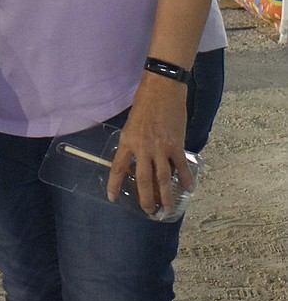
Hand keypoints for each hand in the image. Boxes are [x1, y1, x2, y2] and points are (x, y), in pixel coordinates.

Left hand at [107, 74, 192, 215]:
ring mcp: (160, 148)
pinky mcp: (176, 145)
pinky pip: (181, 167)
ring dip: (166, 196)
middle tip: (149, 210)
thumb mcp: (132, 123)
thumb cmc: (145, 102)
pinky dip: (186, 179)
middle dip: (146, 198)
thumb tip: (140, 159)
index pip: (118, 168)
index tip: (112, 197)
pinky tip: (188, 189)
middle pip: (143, 180)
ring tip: (167, 209)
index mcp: (128, 141)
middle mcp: (143, 148)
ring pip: (163, 179)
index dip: (114, 184)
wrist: (162, 89)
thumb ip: (134, 142)